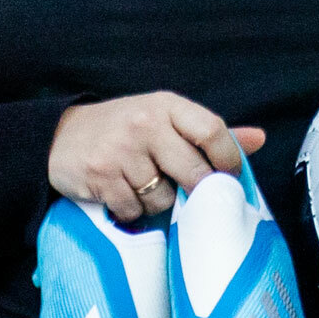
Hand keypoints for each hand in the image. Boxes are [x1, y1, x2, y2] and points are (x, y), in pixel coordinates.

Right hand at [49, 93, 265, 221]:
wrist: (59, 136)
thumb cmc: (124, 129)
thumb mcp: (165, 119)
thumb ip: (208, 133)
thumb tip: (259, 139)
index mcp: (167, 106)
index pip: (212, 130)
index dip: (229, 158)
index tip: (230, 176)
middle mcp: (145, 124)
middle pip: (193, 170)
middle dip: (199, 190)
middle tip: (194, 196)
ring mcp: (121, 151)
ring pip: (163, 197)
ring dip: (160, 203)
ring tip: (146, 189)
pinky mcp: (100, 176)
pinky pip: (134, 209)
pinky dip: (134, 212)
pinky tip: (124, 197)